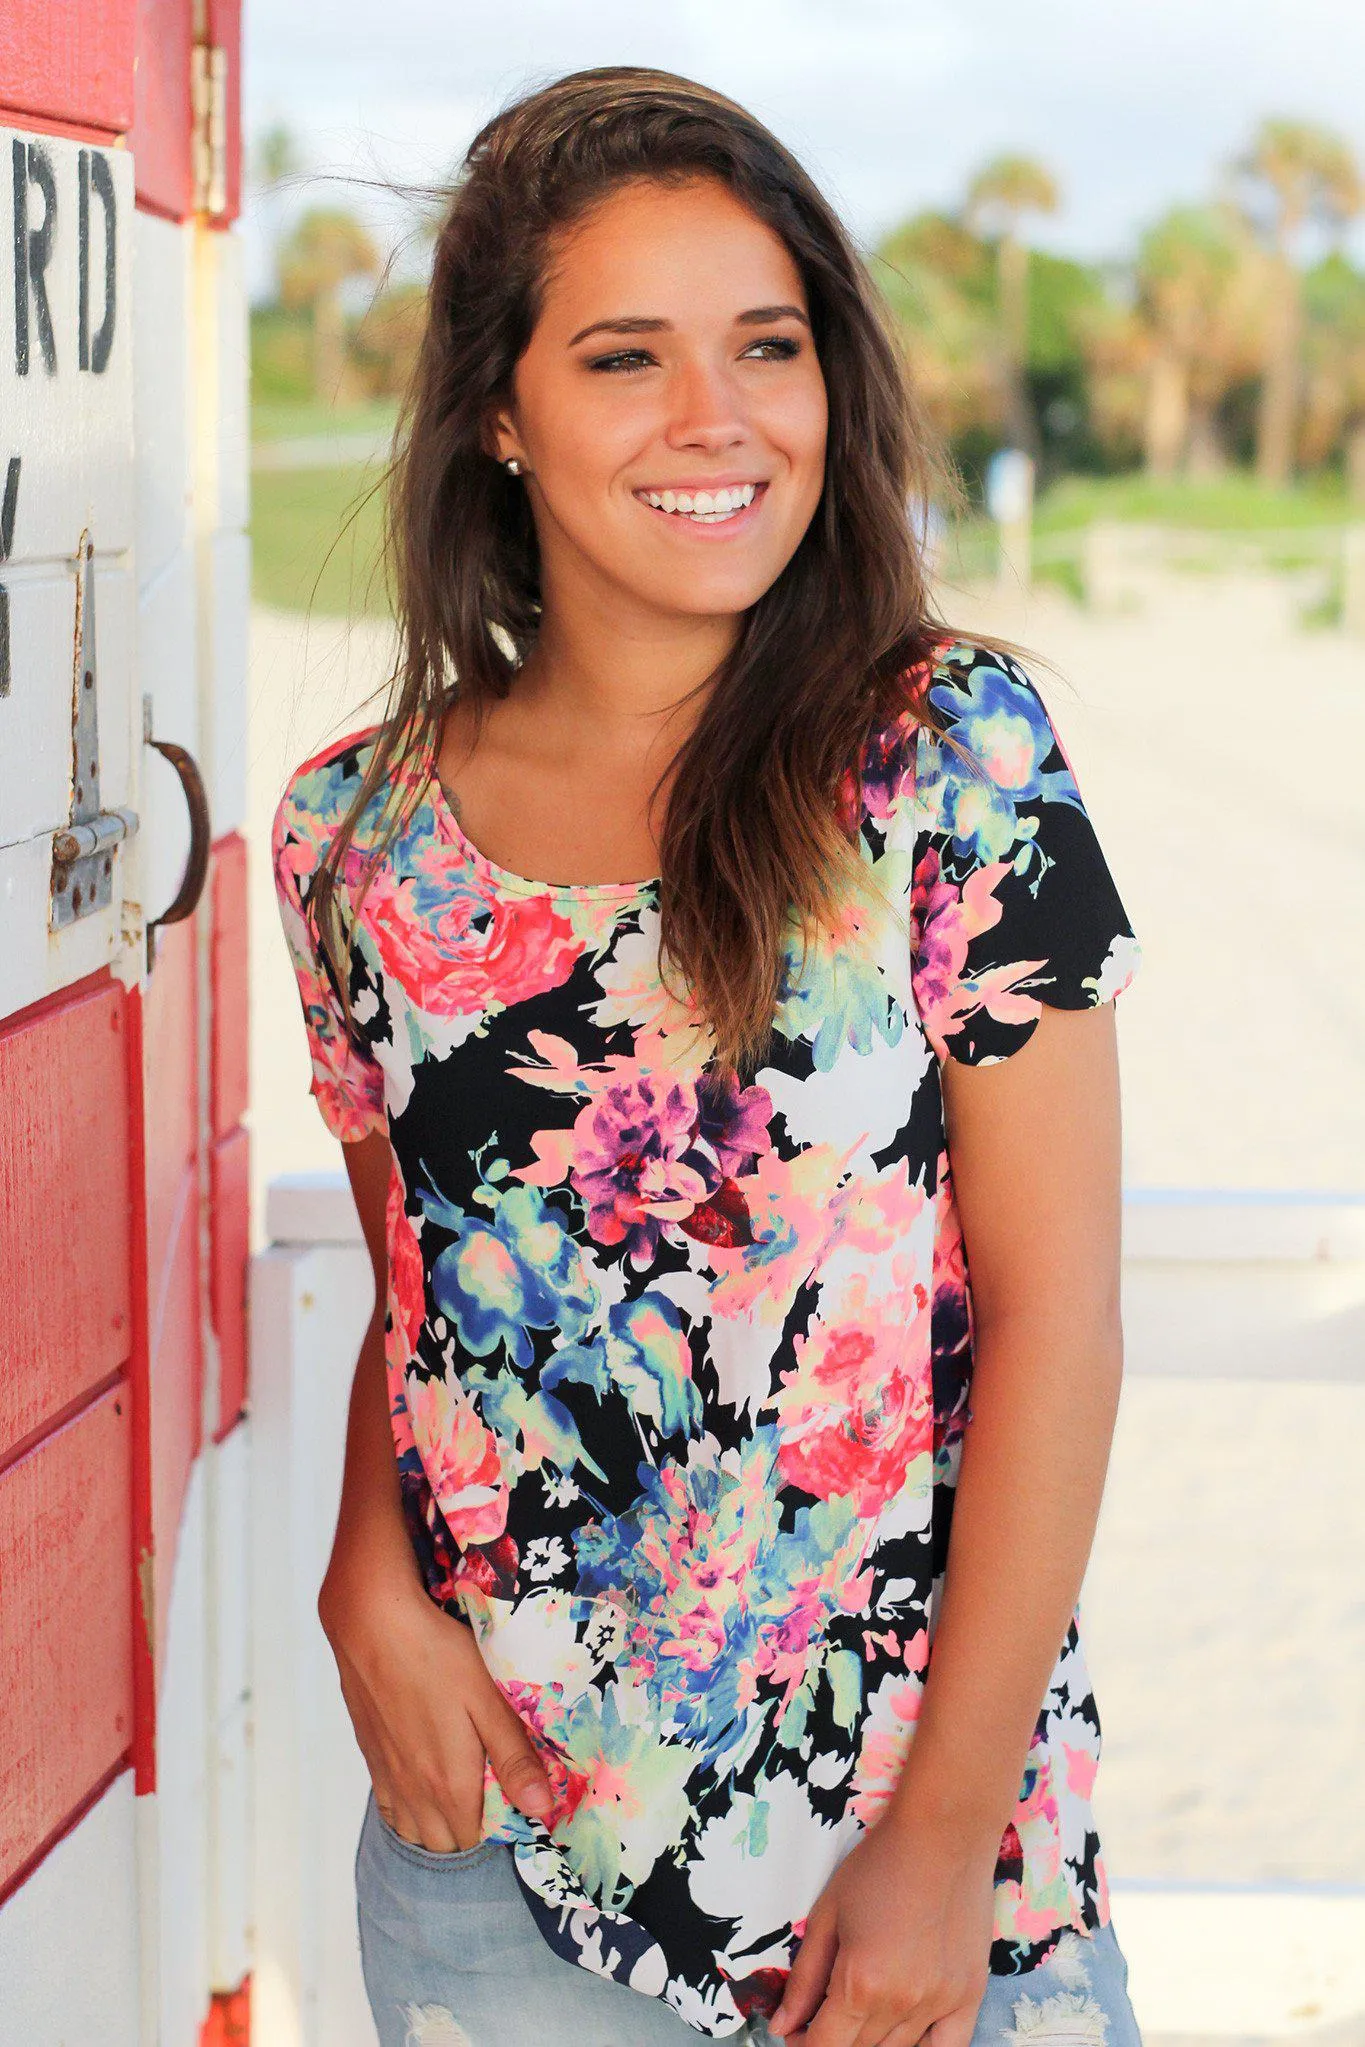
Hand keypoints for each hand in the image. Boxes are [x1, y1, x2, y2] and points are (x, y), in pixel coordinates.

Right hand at [318, 1549, 553, 1852]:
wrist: (373, 1625)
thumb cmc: (439, 1656)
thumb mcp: (489, 1700)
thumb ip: (514, 1758)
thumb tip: (541, 1809)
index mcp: (450, 1783)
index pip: (477, 1840)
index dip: (500, 1829)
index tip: (514, 1800)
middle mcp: (416, 1792)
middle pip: (446, 1845)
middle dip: (470, 1833)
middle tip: (491, 1794)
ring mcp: (389, 1777)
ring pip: (415, 1833)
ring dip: (438, 1826)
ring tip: (460, 1794)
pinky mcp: (372, 1758)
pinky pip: (390, 1811)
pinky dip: (409, 1813)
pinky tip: (423, 1785)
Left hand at [766, 1803, 996, 2046]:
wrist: (943, 1834)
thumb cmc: (879, 1865)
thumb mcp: (827, 1914)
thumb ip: (804, 1978)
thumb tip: (783, 2025)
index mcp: (860, 1983)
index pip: (826, 2046)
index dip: (804, 2044)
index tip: (797, 2031)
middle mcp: (902, 2003)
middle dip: (834, 2038)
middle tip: (823, 2014)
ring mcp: (941, 2003)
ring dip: (871, 2039)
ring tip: (860, 2008)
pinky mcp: (970, 1995)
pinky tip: (904, 2029)